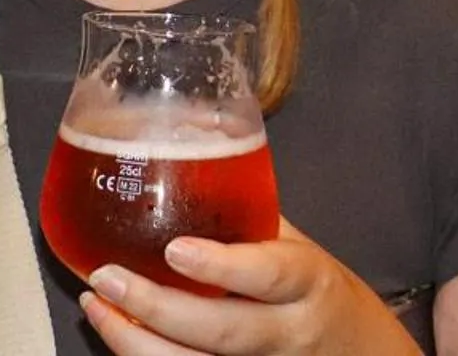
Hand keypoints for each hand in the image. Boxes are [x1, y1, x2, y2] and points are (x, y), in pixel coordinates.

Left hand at [79, 220, 421, 355]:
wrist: (360, 355)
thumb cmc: (314, 291)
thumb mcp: (296, 244)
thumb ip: (246, 205)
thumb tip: (193, 124)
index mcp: (306, 283)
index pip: (270, 275)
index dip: (222, 265)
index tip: (175, 250)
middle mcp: (287, 332)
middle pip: (226, 333)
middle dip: (159, 309)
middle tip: (108, 277)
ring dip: (137, 342)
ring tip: (97, 304)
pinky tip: (114, 329)